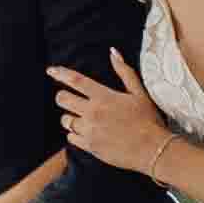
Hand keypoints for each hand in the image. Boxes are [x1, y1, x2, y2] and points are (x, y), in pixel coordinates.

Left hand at [51, 49, 183, 179]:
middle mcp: (93, 112)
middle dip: (63, 97)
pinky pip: (70, 138)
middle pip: (63, 99)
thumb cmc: (148, 120)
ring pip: (65, 120)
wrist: (152, 150)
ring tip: (82, 119)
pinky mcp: (89, 146)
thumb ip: (124, 72)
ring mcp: (89, 130)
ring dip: (70, 117)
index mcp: (104, 96)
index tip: (50, 70)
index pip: (76, 80)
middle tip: (69, 99)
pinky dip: (75, 134)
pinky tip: (87, 133)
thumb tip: (113, 52)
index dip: (60, 73)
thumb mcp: (139, 93)